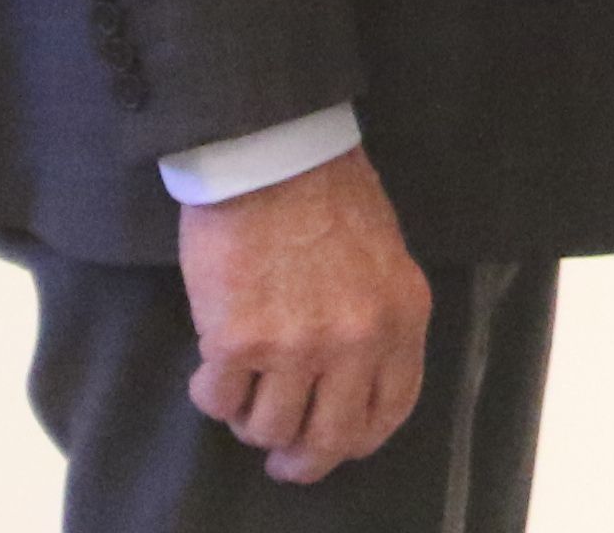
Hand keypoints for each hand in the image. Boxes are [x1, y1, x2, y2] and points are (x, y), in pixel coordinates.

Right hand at [178, 143, 432, 482]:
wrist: (274, 153)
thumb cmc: (328, 193)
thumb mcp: (385, 257)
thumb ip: (377, 318)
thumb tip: (351, 379)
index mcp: (402, 317)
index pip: (390, 410)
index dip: (358, 440)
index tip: (335, 446)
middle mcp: (356, 340)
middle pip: (330, 439)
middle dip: (301, 460)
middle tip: (281, 461)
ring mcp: (296, 345)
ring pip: (269, 428)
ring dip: (251, 420)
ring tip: (243, 391)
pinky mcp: (237, 341)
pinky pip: (218, 402)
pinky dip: (212, 394)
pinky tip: (211, 368)